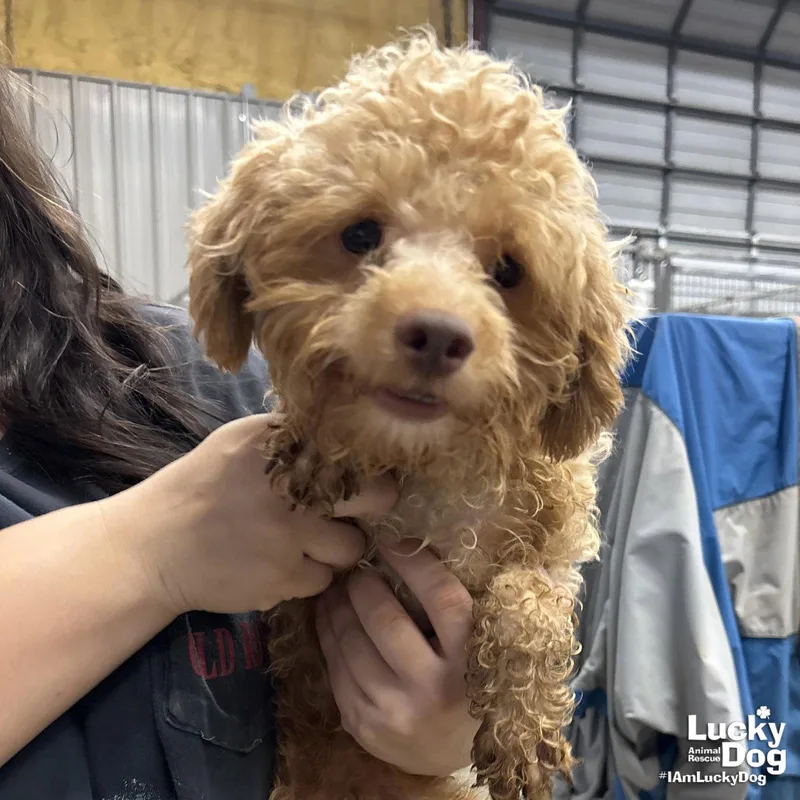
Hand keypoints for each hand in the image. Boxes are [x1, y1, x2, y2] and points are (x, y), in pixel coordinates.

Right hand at [98, 413, 397, 615]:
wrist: (155, 545)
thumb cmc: (200, 486)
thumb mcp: (241, 441)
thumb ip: (291, 435)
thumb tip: (340, 432)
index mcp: (286, 445)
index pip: (358, 453)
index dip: (371, 469)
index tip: (365, 478)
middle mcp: (296, 487)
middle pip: (376, 498)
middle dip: (374, 507)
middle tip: (353, 512)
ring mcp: (293, 537)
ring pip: (352, 548)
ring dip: (336, 547)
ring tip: (308, 542)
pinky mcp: (284, 579)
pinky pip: (322, 580)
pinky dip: (308, 576)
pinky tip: (281, 564)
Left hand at [316, 539, 478, 776]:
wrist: (455, 758)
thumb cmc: (472, 683)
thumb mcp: (481, 646)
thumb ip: (460, 605)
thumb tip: (422, 549)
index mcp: (472, 662)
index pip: (442, 599)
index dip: (414, 564)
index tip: (393, 542)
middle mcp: (434, 690)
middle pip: (385, 620)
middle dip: (364, 585)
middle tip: (358, 569)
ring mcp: (394, 712)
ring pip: (351, 644)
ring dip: (338, 607)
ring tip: (337, 589)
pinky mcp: (363, 726)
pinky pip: (335, 669)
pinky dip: (327, 635)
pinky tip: (328, 617)